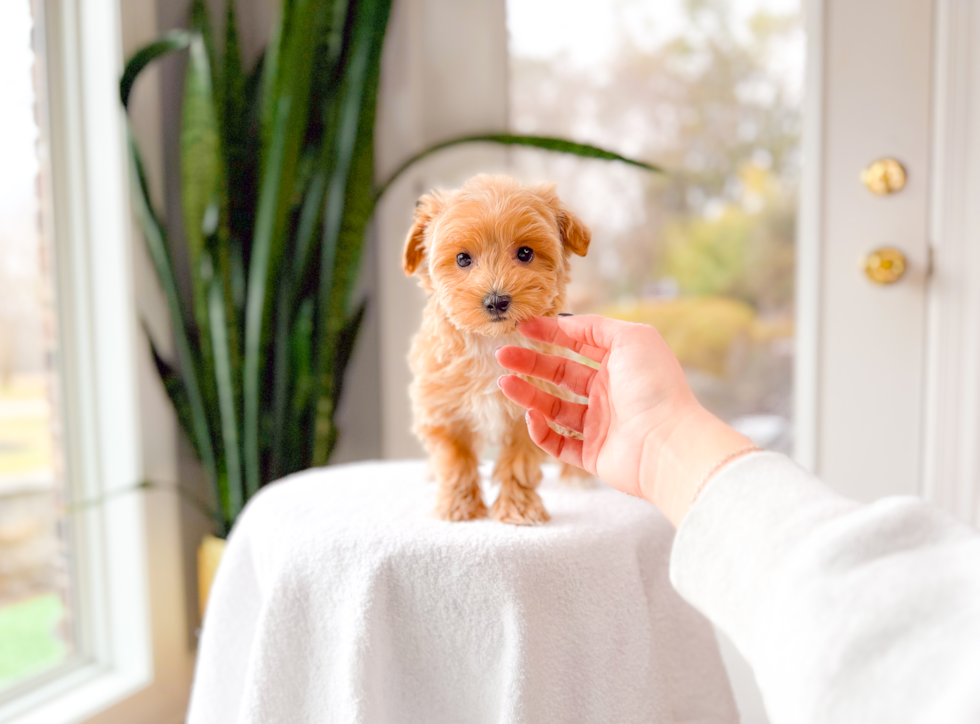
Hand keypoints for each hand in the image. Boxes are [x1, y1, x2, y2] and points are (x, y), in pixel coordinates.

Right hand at [495, 315, 750, 524]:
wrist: (668, 444)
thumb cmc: (655, 386)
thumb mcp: (631, 338)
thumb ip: (595, 326)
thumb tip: (565, 322)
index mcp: (620, 364)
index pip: (578, 344)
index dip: (550, 334)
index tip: (522, 328)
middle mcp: (610, 392)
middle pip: (561, 374)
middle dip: (531, 363)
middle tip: (503, 356)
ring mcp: (601, 424)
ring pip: (554, 408)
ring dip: (528, 394)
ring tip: (505, 383)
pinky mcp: (593, 454)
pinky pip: (559, 443)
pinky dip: (541, 431)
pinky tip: (531, 415)